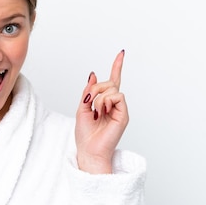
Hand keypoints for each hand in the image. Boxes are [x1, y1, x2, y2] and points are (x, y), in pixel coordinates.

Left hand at [75, 50, 128, 173]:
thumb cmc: (85, 135)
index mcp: (104, 102)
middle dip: (95, 88)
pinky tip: (102, 111)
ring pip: (112, 88)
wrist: (89, 151)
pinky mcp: (123, 114)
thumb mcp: (81, 109)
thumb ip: (88, 92)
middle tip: (89, 103)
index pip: (112, 81)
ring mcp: (120, 109)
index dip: (117, 67)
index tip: (121, 53)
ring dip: (99, 97)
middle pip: (108, 83)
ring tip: (96, 111)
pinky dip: (106, 101)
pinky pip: (117, 96)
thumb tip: (93, 75)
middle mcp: (114, 104)